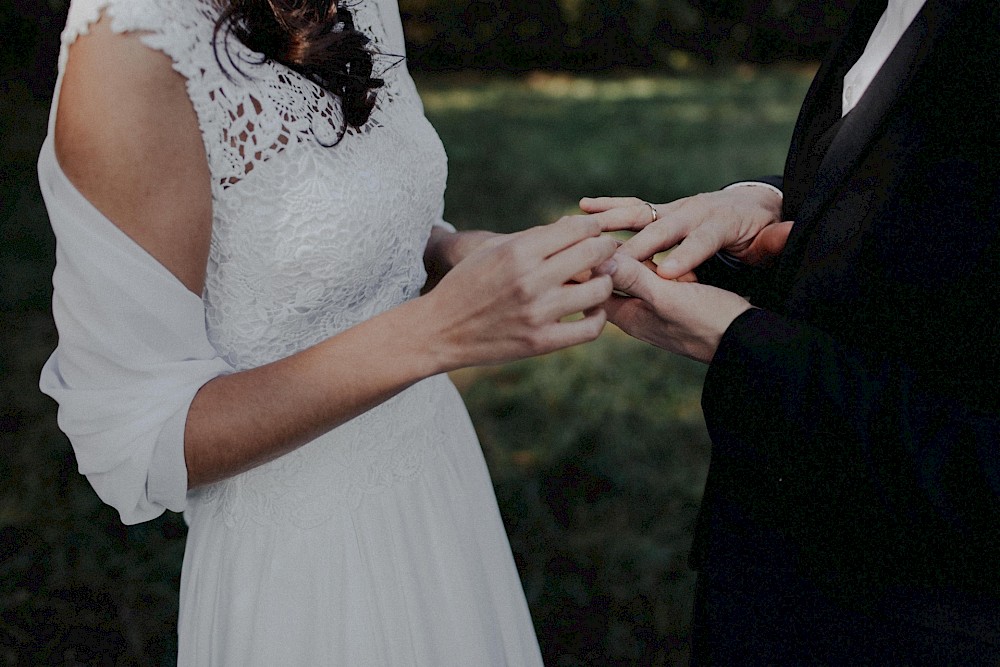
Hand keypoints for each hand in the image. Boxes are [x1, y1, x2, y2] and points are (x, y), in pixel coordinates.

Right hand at [423, 216, 616, 368]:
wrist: (439, 331)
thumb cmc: (466, 283)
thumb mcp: (491, 250)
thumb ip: (533, 237)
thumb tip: (572, 224)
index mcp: (518, 251)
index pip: (578, 228)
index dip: (593, 228)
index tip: (593, 234)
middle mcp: (530, 279)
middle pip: (594, 254)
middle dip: (606, 249)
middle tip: (607, 253)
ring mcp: (537, 313)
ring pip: (599, 289)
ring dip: (604, 282)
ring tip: (598, 282)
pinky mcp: (541, 342)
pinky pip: (590, 328)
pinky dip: (598, 317)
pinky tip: (590, 311)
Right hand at [580, 187, 789, 279]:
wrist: (751, 206)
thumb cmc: (758, 230)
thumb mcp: (770, 238)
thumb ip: (775, 241)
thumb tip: (788, 233)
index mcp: (719, 222)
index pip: (701, 241)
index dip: (687, 256)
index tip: (669, 274)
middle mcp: (692, 210)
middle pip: (662, 229)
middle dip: (637, 246)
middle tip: (613, 261)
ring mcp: (673, 208)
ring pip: (640, 213)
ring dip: (611, 219)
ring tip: (583, 225)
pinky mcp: (660, 211)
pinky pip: (631, 209)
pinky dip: (608, 206)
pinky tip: (583, 206)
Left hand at [603, 253, 752, 363]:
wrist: (749, 339)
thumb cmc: (709, 320)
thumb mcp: (668, 296)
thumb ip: (633, 278)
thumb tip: (596, 261)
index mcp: (629, 317)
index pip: (592, 288)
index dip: (587, 263)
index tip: (592, 242)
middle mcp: (638, 316)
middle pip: (613, 281)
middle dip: (617, 260)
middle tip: (621, 241)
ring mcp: (658, 311)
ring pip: (640, 278)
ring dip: (646, 263)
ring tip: (662, 258)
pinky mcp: (678, 305)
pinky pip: (662, 282)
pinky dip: (667, 270)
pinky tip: (683, 270)